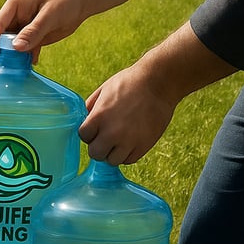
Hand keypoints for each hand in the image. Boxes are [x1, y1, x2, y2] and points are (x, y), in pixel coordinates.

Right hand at [0, 0, 84, 63]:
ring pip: (14, 46)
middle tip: (9, 69)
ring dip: (16, 57)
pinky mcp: (34, 36)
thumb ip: (33, 31)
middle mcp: (16, 17)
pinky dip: (27, 58)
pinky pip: (26, 50)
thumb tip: (16, 47)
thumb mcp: (49, 16)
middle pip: (4, 38)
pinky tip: (33, 63)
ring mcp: (24, 27)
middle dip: (6, 53)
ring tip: (20, 69)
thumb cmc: (65, 0)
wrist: (82, 1)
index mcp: (14, 5)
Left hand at [79, 22, 234, 164]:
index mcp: (99, 117)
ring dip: (113, 152)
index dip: (88, 133)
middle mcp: (112, 133)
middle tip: (106, 138)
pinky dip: (128, 153)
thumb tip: (84, 122)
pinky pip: (129, 160)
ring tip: (120, 140)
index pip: (83, 137)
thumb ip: (91, 108)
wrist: (159, 83)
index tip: (96, 128)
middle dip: (99, 146)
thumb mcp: (104, 90)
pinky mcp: (143, 146)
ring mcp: (128, 141)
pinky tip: (131, 141)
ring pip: (112, 161)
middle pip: (95, 154)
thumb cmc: (130, 83)